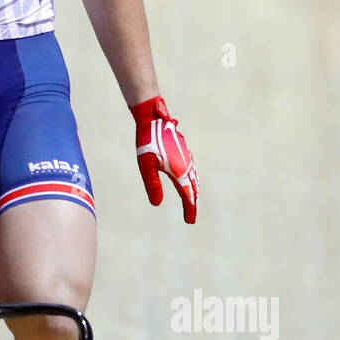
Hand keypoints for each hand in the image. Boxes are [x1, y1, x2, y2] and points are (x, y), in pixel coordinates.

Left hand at [130, 95, 197, 223]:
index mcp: (179, 171)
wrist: (153, 119)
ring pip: (193, 178)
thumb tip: (157, 204)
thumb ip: (153, 185)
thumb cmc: (146, 142)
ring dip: (194, 191)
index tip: (190, 221)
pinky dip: (192, 180)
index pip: (187, 195)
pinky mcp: (183, 151)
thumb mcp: (146, 166)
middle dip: (193, 203)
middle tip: (191, 217)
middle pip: (193, 188)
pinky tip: (189, 180)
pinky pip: (191, 169)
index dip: (189, 209)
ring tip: (192, 202)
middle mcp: (186, 165)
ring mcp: (186, 157)